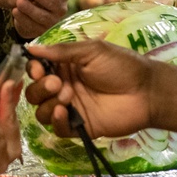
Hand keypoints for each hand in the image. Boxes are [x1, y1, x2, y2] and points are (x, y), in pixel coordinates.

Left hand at [11, 0, 73, 37]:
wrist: (17, 0)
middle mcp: (59, 7)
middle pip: (54, 3)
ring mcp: (51, 20)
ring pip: (43, 16)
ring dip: (31, 9)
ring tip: (19, 1)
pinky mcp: (39, 30)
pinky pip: (32, 26)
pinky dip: (23, 18)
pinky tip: (15, 10)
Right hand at [24, 41, 152, 139]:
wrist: (146, 91)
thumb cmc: (121, 66)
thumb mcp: (91, 51)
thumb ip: (61, 51)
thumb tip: (30, 48)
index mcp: (64, 68)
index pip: (37, 71)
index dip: (33, 70)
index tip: (39, 69)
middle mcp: (63, 88)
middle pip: (35, 93)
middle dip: (41, 88)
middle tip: (58, 83)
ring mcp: (71, 109)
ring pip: (42, 112)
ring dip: (48, 104)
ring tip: (68, 96)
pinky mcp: (79, 127)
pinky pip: (58, 129)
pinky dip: (56, 121)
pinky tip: (64, 112)